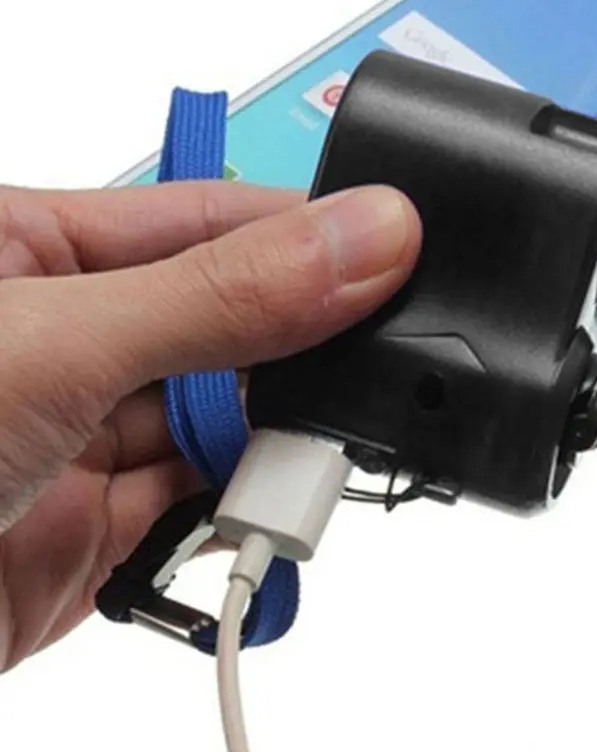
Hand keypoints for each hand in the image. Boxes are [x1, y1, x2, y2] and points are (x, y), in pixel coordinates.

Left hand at [0, 180, 419, 670]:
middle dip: (303, 354)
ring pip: (228, 422)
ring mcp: (85, 435)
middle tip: (372, 373)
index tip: (402, 251)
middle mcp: (71, 337)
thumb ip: (222, 296)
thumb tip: (364, 239)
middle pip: (236, 325)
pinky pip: (204, 509)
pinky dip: (248, 515)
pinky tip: (270, 511)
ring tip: (310, 462)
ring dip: (277, 447)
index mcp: (40, 250)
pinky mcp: (95, 532)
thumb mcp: (53, 346)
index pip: (215, 219)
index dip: (311, 232)